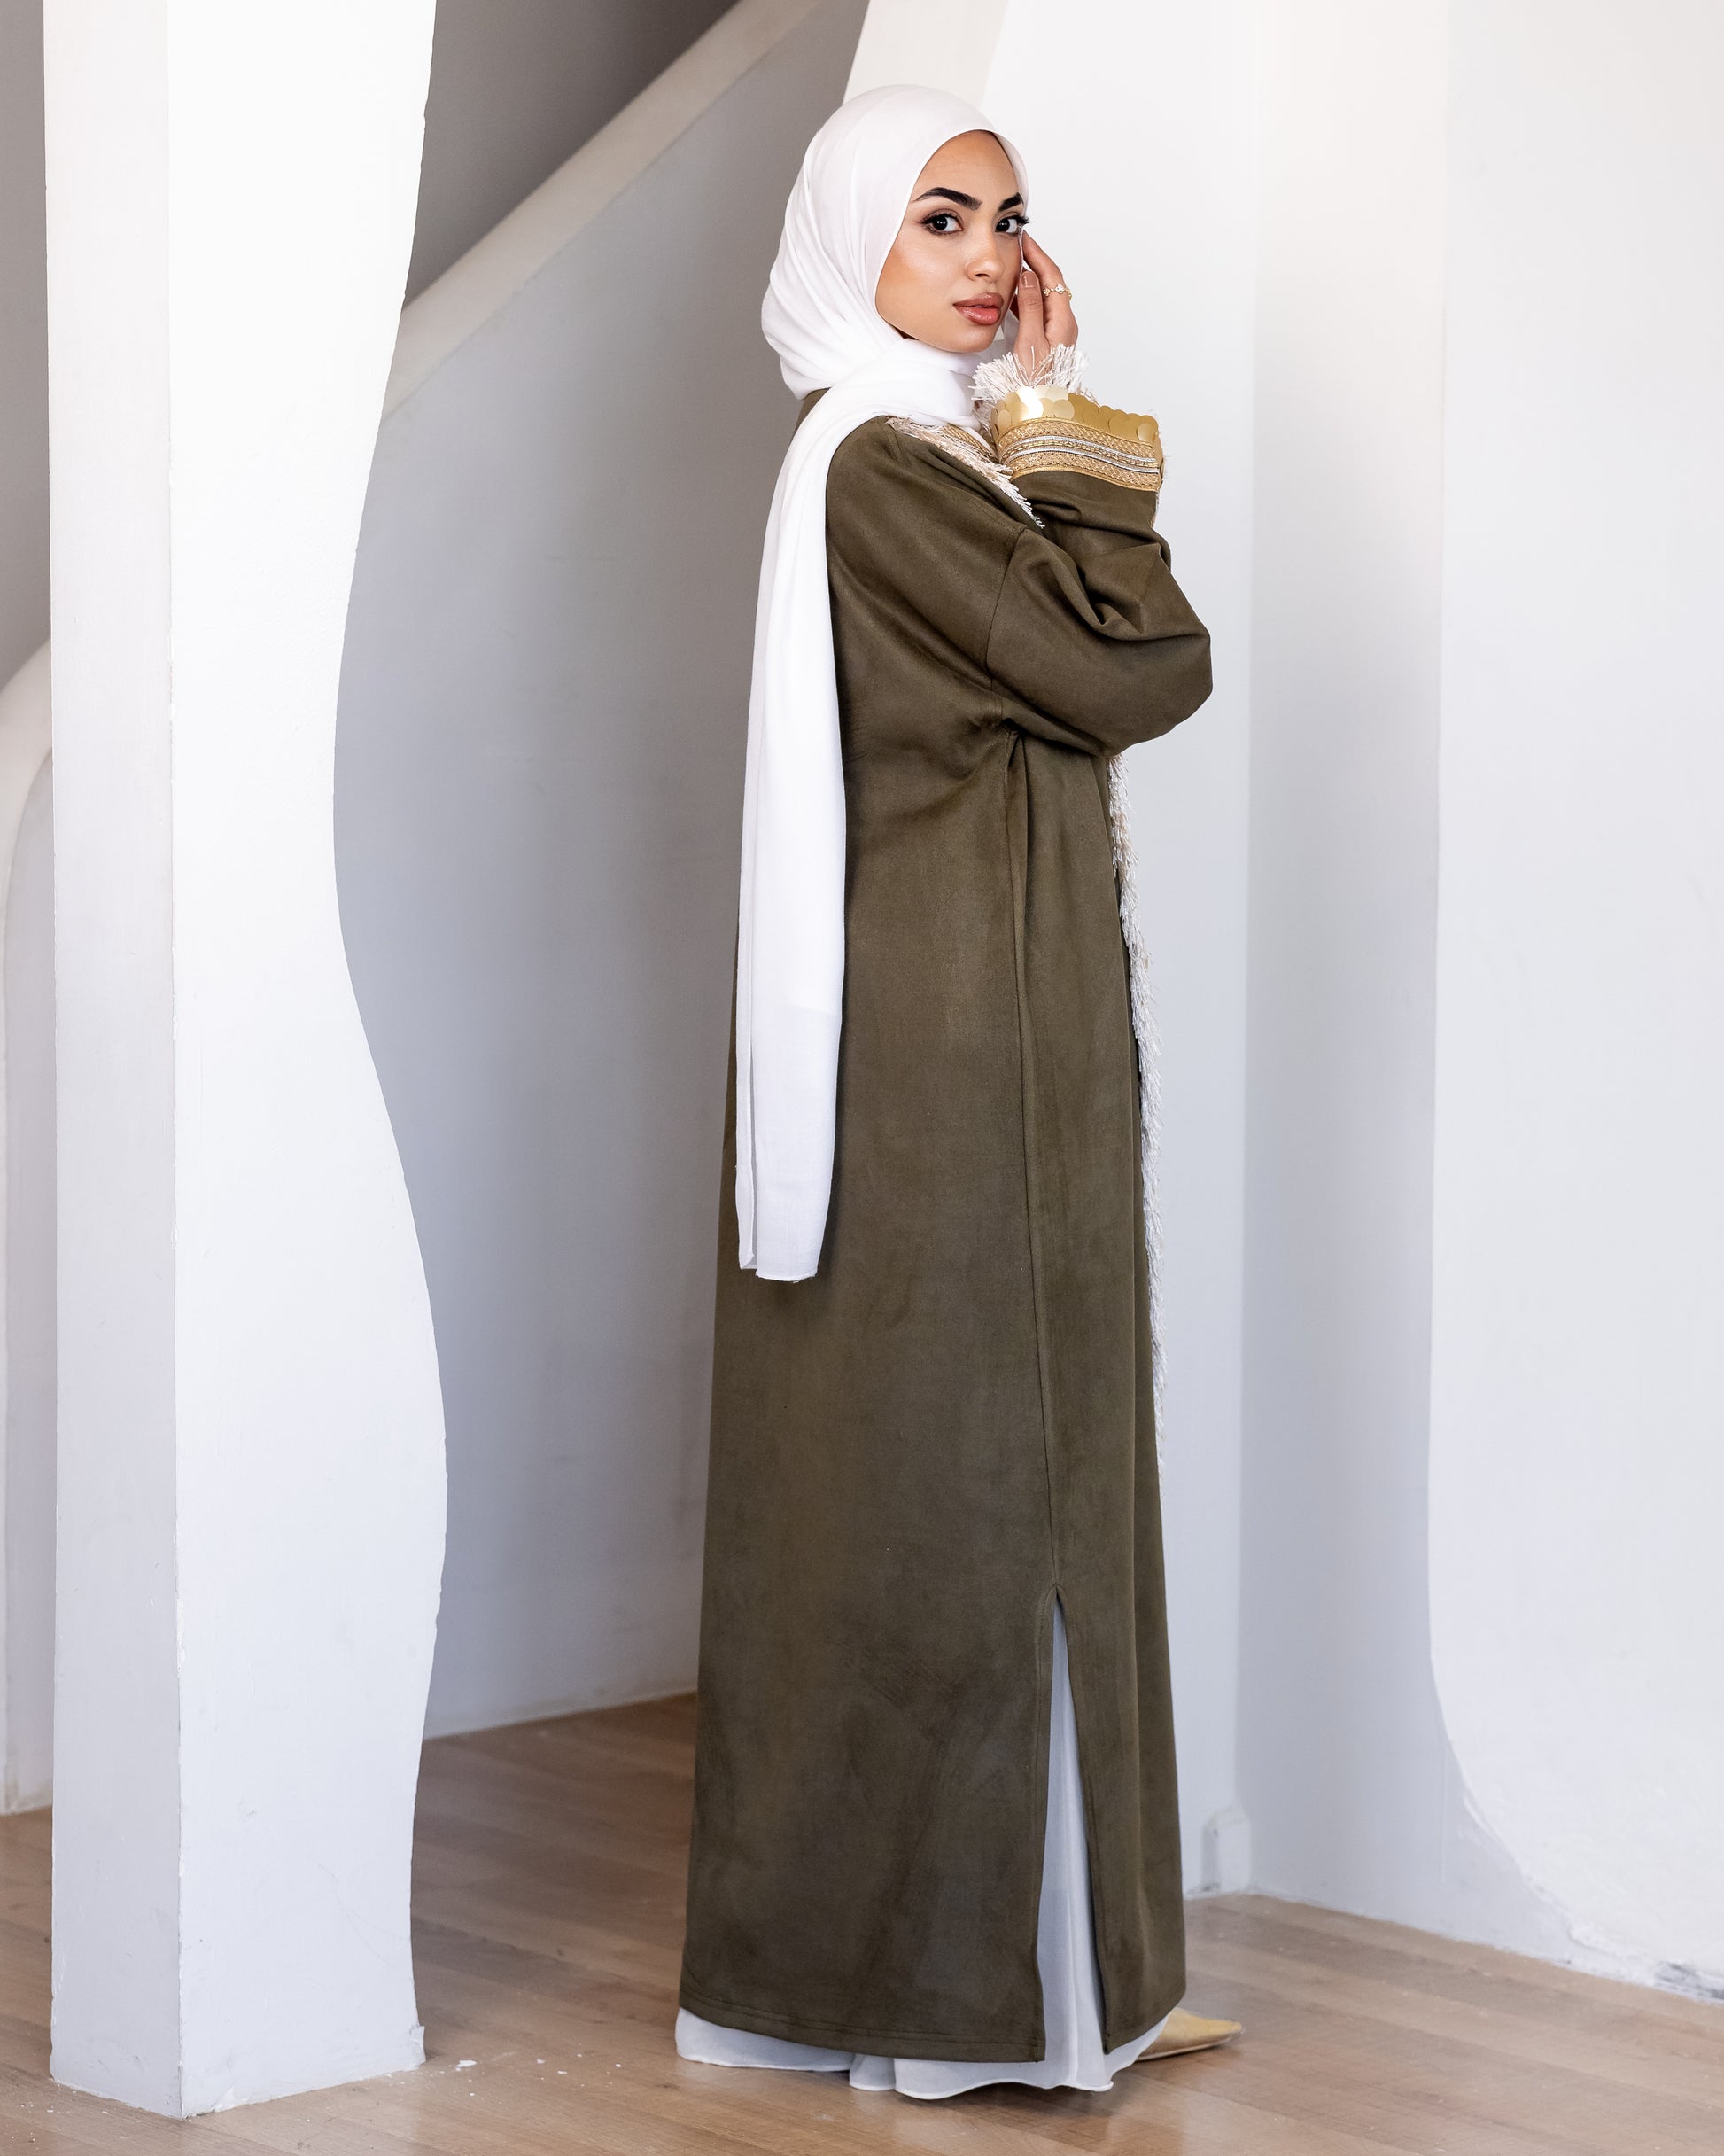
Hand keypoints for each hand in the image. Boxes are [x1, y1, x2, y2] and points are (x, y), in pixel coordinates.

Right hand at [1010, 232, 1077, 376]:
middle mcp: (1064, 323)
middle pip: (1052, 284)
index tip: (1025, 240)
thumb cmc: (1035, 382)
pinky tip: (1016, 296)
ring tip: (1016, 266)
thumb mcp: (1030, 341)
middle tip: (1020, 246)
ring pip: (1046, 296)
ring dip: (1032, 279)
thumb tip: (1030, 276)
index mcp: (1063, 320)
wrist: (1041, 410)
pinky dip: (1028, 298)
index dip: (1038, 256)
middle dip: (1036, 262)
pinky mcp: (1050, 339)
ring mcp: (1058, 331)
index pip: (1052, 277)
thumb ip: (1030, 306)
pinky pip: (1040, 310)